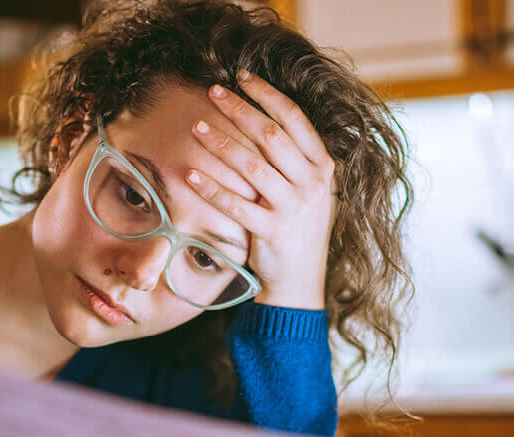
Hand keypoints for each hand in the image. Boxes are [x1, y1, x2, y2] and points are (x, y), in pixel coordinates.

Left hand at [187, 71, 336, 309]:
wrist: (300, 282)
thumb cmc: (297, 231)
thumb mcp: (309, 191)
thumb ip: (295, 160)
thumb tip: (262, 118)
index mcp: (323, 168)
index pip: (294, 119)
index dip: (267, 94)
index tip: (242, 77)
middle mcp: (313, 184)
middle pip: (271, 135)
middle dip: (239, 109)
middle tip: (213, 92)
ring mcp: (294, 208)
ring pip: (252, 165)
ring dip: (220, 143)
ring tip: (196, 127)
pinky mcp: (273, 232)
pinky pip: (236, 204)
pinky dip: (211, 188)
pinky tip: (190, 173)